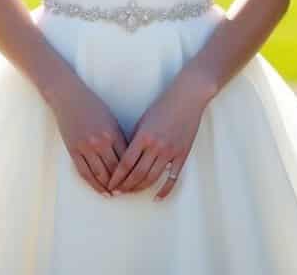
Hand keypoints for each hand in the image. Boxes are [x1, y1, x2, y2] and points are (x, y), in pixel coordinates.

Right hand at [48, 78, 128, 195]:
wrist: (69, 98)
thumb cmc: (93, 106)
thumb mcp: (111, 121)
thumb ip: (119, 139)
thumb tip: (128, 159)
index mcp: (113, 133)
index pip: (127, 160)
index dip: (133, 173)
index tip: (138, 181)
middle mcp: (101, 142)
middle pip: (115, 170)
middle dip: (123, 184)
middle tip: (129, 193)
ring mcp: (86, 147)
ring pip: (101, 174)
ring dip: (109, 187)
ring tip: (116, 195)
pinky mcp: (73, 150)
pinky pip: (85, 172)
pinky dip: (94, 184)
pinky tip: (101, 191)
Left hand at [106, 72, 212, 200]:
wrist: (187, 99)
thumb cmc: (163, 106)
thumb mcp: (143, 121)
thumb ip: (135, 140)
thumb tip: (126, 159)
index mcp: (143, 137)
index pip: (126, 163)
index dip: (117, 177)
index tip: (110, 185)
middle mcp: (156, 146)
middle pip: (137, 174)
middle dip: (125, 186)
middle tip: (117, 193)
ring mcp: (170, 152)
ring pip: (152, 178)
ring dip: (140, 189)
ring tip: (131, 193)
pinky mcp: (182, 155)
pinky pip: (172, 178)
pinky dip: (164, 190)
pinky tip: (157, 198)